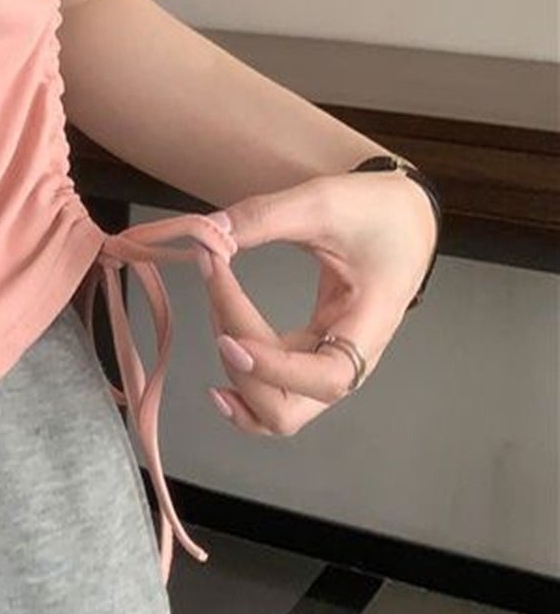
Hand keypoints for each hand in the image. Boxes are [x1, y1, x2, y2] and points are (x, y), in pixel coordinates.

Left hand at [195, 167, 436, 435]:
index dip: (274, 370)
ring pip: (273, 402)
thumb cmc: (378, 212)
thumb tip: (209, 232)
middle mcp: (350, 358)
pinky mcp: (308, 350)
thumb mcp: (324, 202)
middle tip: (217, 307)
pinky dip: (240, 372)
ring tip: (215, 304)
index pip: (327, 378)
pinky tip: (220, 346)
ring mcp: (327, 359)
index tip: (230, 337)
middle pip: (290, 410)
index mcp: (371, 326)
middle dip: (242, 371)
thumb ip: (264, 217)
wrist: (405, 216)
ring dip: (235, 366)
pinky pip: (271, 382)